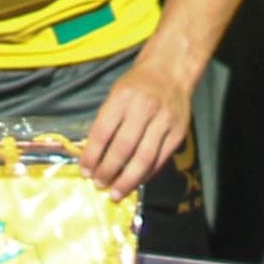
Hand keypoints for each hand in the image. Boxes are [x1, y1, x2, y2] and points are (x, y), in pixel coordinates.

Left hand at [77, 64, 195, 197]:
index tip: (85, 171)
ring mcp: (165, 120)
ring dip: (128, 179)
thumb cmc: (137, 84)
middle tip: (99, 184)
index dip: (92, 155)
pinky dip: (146, 174)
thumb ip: (106, 121)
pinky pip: (160, 159)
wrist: (171, 71)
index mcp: (123, 97)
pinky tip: (135, 181)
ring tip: (115, 192)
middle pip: (123, 148)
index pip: (103, 132)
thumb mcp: (116, 94)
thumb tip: (93, 156)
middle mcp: (145, 108)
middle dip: (109, 170)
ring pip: (144, 158)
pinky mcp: (178, 132)